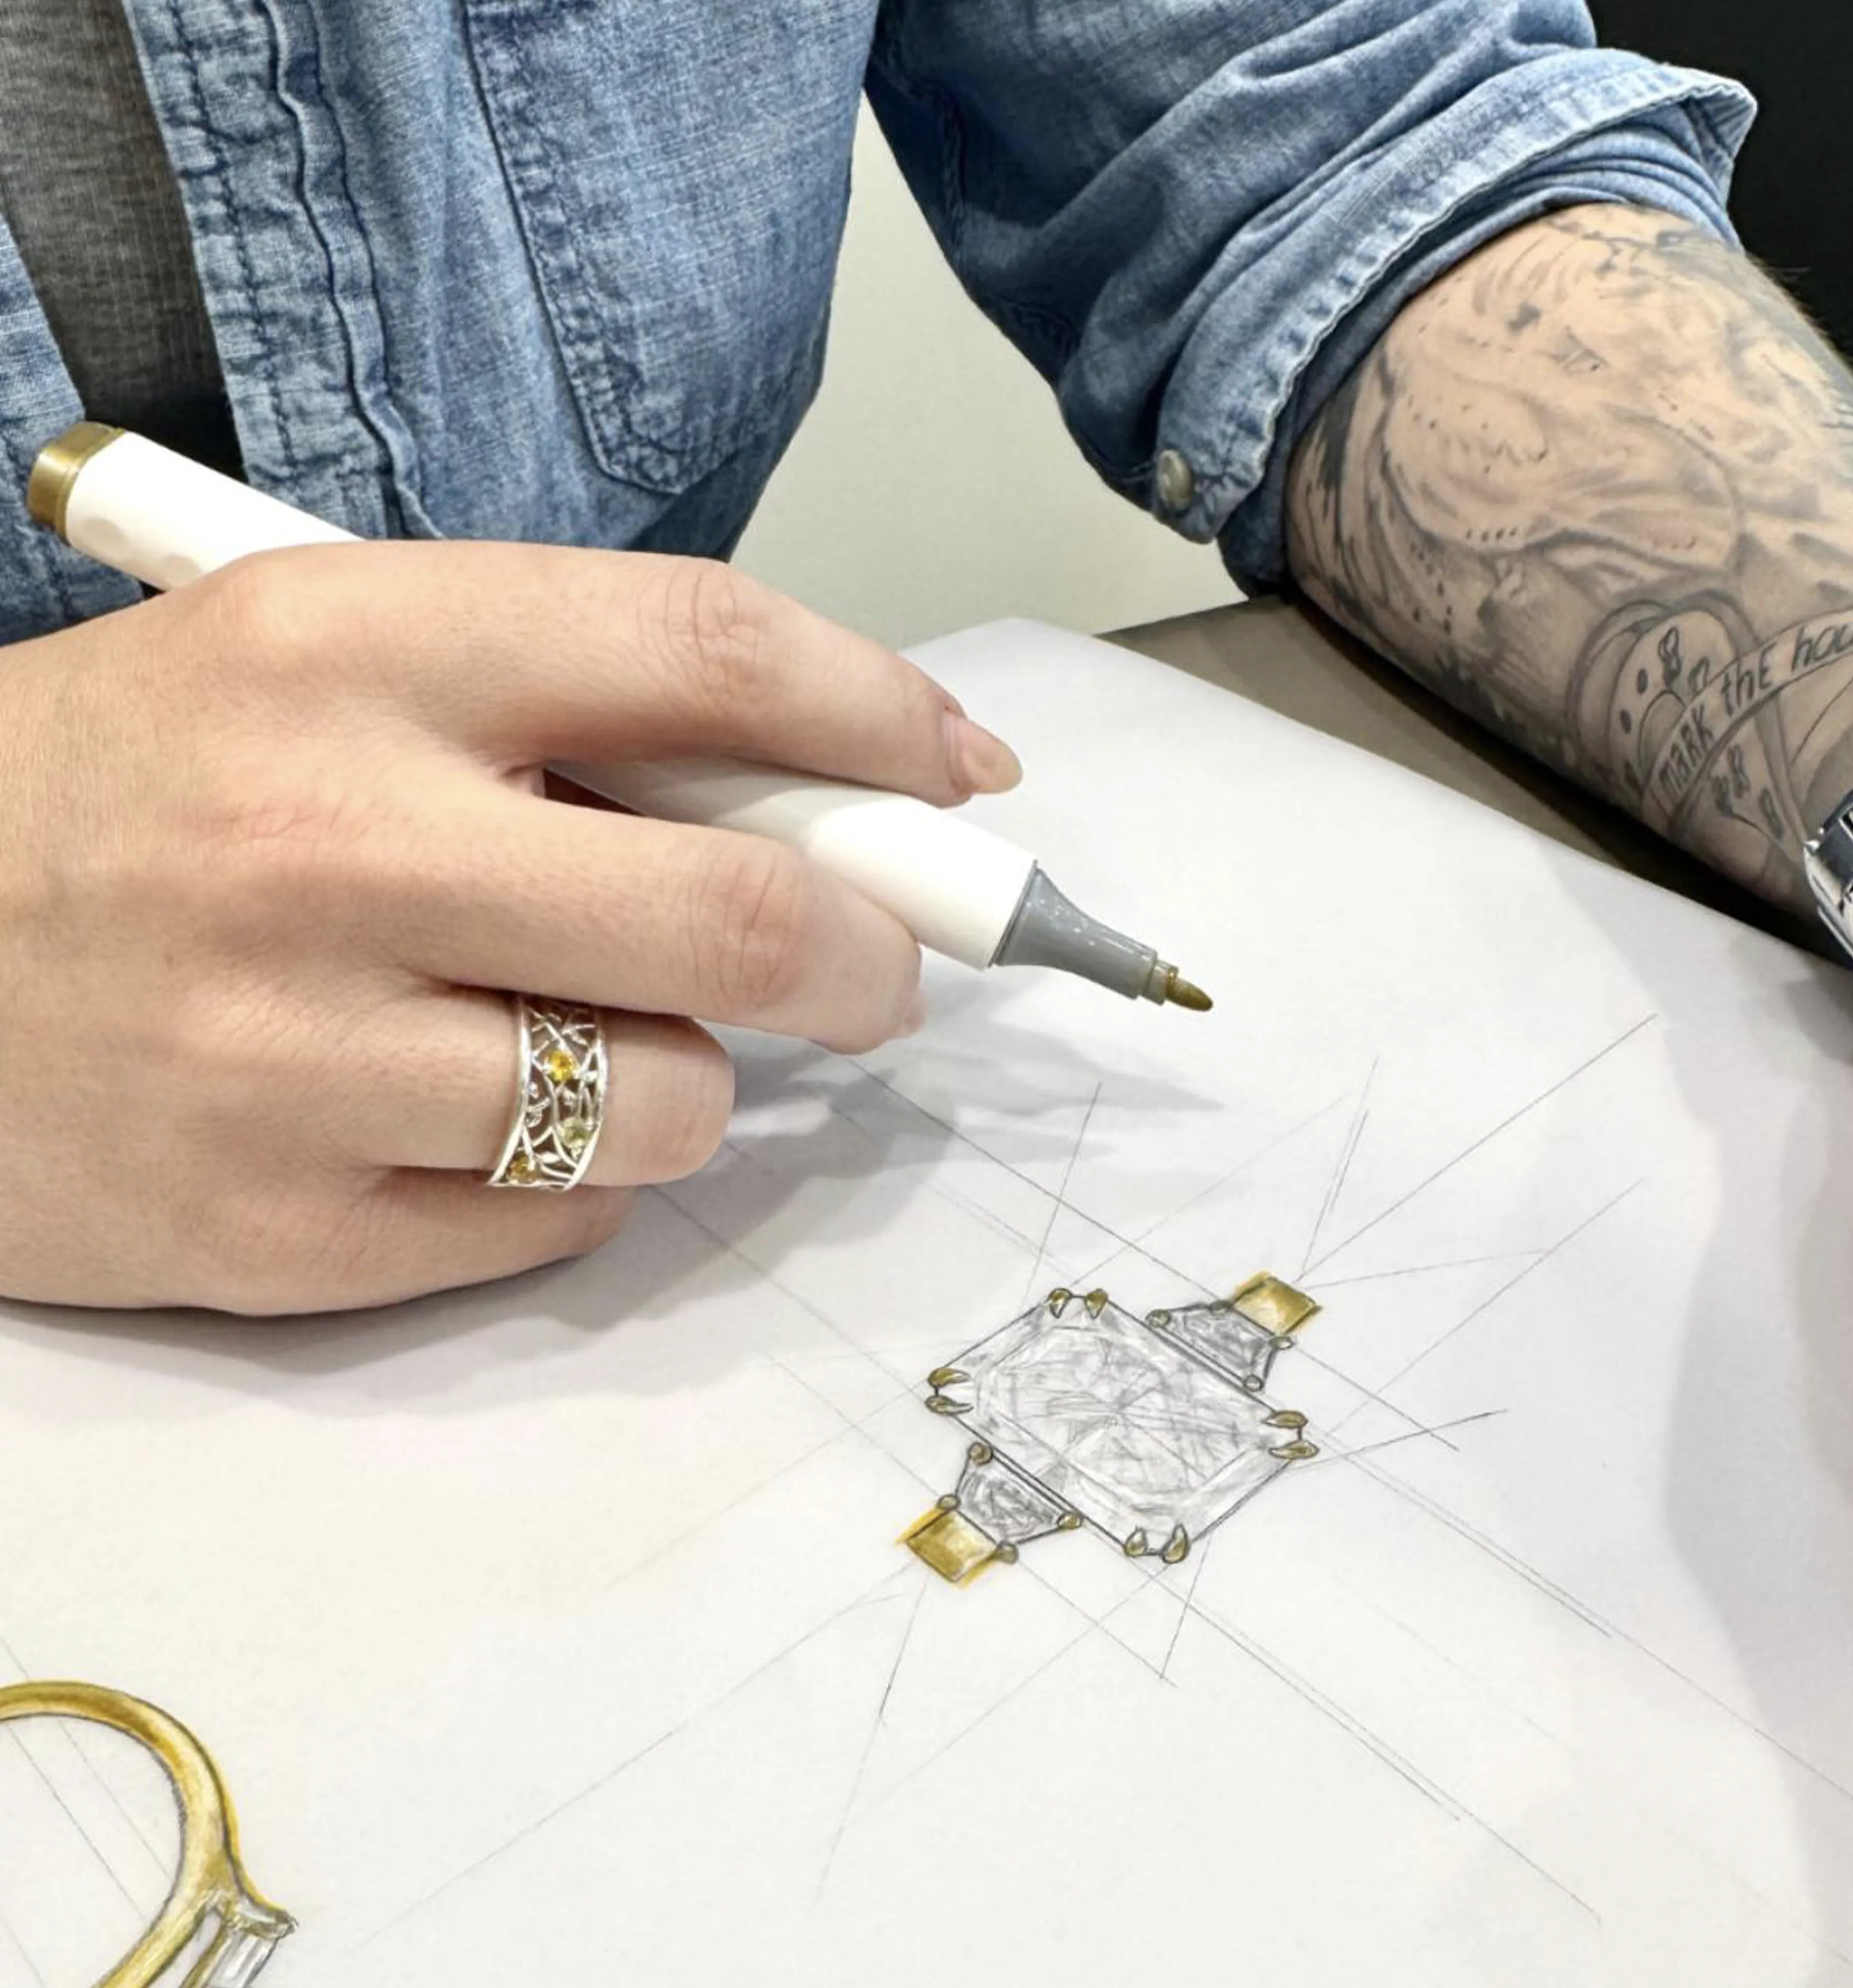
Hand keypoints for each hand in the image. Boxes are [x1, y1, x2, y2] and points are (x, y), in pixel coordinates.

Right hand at [0, 544, 1018, 1313]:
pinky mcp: (271, 1232)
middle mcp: (326, 844)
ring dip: (696, 1080)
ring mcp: (293, 1059)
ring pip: (666, 1104)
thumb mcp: (322, 664)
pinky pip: (555, 1227)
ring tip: (595, 1036)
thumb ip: (564, 710)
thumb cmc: (131, 787)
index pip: (707, 652)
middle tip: (878, 965)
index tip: (959, 770)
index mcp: (348, 647)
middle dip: (871, 949)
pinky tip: (482, 1121)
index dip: (879, 713)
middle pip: (739, 913)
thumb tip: (828, 798)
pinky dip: (579, 1183)